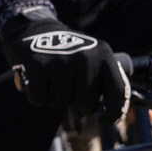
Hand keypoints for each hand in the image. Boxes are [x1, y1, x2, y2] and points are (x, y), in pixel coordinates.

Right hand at [0, 13, 127, 121]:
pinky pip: (39, 99)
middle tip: (67, 90)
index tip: (104, 120)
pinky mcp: (37, 66)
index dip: (114, 112)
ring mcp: (61, 61)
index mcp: (103, 54)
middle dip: (75, 103)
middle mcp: (85, 56)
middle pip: (86, 103)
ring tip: (50, 80)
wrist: (34, 29)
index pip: (117, 90)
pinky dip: (35, 96)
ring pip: (60, 103)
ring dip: (54, 99)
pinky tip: (35, 81)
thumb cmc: (66, 53)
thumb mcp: (90, 57)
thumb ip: (102, 80)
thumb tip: (112, 116)